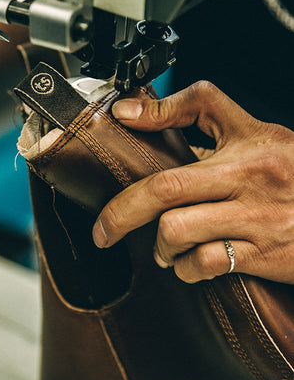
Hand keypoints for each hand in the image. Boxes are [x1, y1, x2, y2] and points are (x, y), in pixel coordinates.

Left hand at [92, 81, 293, 283]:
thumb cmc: (292, 169)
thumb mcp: (250, 129)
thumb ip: (196, 110)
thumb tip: (132, 112)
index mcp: (243, 150)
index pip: (188, 126)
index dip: (146, 125)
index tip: (117, 124)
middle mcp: (247, 184)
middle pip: (166, 190)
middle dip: (121, 213)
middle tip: (103, 231)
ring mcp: (254, 222)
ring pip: (179, 232)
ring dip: (159, 245)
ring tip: (162, 245)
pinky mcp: (262, 257)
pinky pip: (207, 264)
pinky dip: (186, 268)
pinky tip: (188, 263)